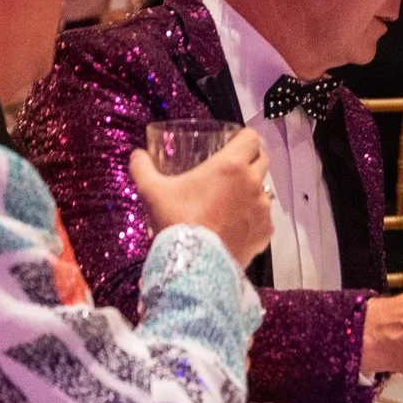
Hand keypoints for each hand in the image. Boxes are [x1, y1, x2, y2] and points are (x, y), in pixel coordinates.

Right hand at [130, 132, 272, 265]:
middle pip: (261, 161)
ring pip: (264, 190)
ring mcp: (263, 208)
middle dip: (249, 162)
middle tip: (229, 172)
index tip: (232, 145)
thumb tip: (136, 155)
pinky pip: (264, 218)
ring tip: (231, 202)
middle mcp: (253, 182)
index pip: (252, 138)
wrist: (194, 264)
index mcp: (231, 165)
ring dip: (251, 191)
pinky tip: (236, 226)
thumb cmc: (176, 220)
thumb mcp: (152, 191)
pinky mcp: (266, 232)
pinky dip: (254, 219)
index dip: (243, 139)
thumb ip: (143, 168)